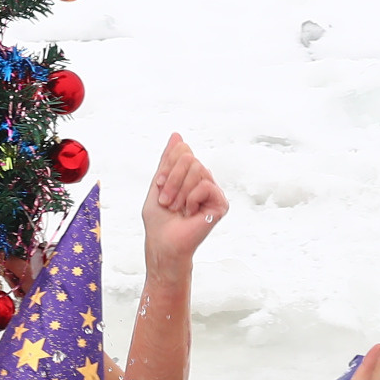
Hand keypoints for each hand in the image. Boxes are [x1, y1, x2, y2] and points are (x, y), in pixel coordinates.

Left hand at [141, 134, 225, 272]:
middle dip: (172, 179)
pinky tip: (190, 213)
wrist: (164, 244)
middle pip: (189, 158)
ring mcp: (213, 191)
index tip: (158, 186)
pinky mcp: (221, 203)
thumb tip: (177, 135)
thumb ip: (168, 160)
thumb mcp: (158, 184)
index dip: (167, 166)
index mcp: (188, 175)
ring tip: (176, 209)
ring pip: (198, 169)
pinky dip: (191, 199)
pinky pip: (206, 185)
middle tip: (166, 202)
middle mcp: (203, 180)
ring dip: (179, 191)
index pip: (183, 150)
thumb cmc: (159, 221)